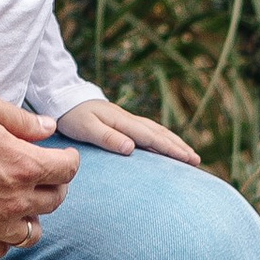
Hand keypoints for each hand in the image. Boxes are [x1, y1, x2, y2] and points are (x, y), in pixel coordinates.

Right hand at [0, 85, 75, 259]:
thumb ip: (19, 118)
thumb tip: (48, 128)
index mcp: (21, 164)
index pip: (67, 169)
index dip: (65, 159)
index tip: (57, 156)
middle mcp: (14, 201)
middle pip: (55, 200)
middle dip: (51, 185)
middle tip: (34, 175)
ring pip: (33, 232)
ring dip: (30, 215)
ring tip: (14, 201)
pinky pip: (2, 249)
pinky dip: (2, 236)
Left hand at [44, 96, 202, 163]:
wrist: (63, 98)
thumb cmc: (73, 116)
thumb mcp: (86, 128)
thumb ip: (107, 138)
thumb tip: (132, 148)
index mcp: (123, 122)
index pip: (152, 138)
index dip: (171, 149)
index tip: (189, 159)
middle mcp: (128, 120)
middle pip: (160, 134)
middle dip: (179, 147)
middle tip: (197, 161)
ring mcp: (127, 120)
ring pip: (157, 131)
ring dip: (174, 142)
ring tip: (188, 155)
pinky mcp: (122, 122)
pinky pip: (148, 131)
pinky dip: (162, 138)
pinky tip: (165, 145)